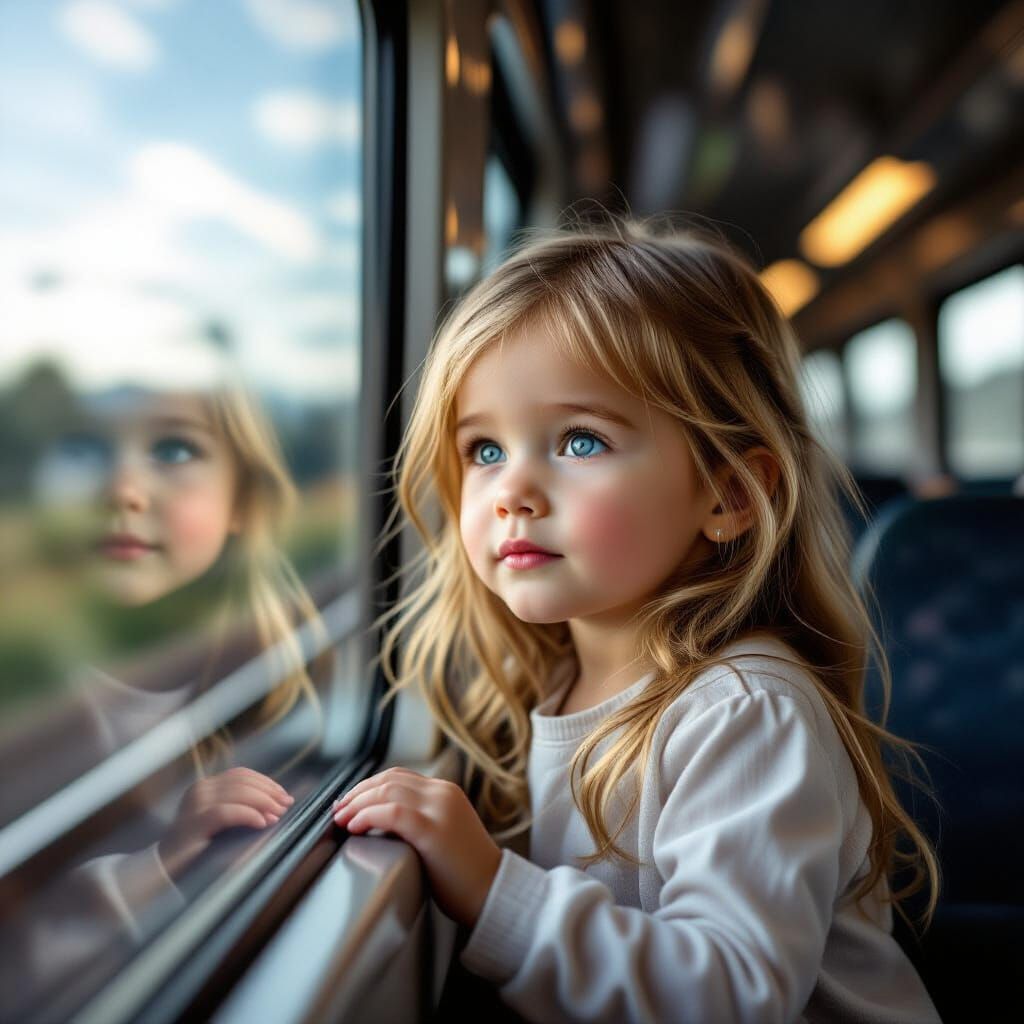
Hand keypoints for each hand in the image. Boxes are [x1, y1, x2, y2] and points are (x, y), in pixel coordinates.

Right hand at [158, 767, 293, 878]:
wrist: (165, 867)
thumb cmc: (197, 845)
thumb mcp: (219, 820)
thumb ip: (239, 806)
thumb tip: (276, 803)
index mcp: (206, 786)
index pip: (241, 774)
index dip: (266, 782)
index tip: (284, 794)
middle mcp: (200, 790)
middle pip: (243, 782)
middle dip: (269, 792)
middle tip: (286, 805)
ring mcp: (195, 805)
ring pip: (238, 793)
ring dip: (263, 802)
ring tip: (277, 815)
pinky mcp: (194, 823)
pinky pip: (226, 812)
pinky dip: (248, 815)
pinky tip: (262, 823)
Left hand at [332, 767, 501, 929]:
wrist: (492, 892)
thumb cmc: (464, 873)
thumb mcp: (443, 833)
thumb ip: (420, 820)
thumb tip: (380, 823)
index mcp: (445, 792)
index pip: (398, 776)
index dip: (368, 786)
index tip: (349, 802)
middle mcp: (443, 794)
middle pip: (389, 780)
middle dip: (357, 793)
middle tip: (338, 810)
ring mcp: (439, 809)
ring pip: (387, 791)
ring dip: (357, 803)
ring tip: (341, 818)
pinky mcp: (433, 830)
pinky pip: (393, 813)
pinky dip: (368, 816)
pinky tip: (355, 827)